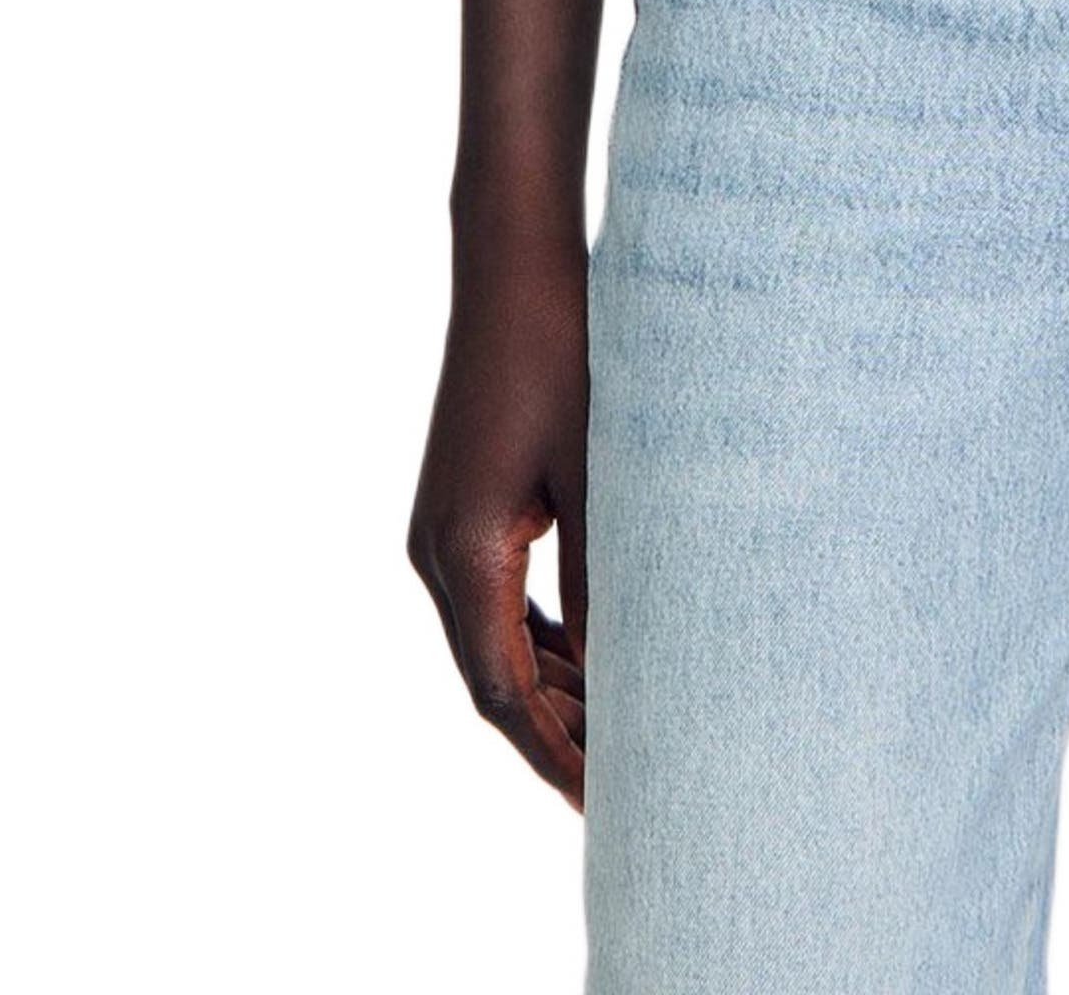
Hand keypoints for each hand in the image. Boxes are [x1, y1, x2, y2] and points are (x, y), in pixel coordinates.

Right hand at [406, 230, 590, 807]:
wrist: (513, 261)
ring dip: (551, 691)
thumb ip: (608, 576)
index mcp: (463, 556)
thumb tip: (632, 675)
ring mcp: (443, 530)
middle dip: (557, 738)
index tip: (609, 806)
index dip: (556, 757)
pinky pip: (497, 601)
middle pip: (496, 683)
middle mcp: (437, 554)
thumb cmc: (561, 351)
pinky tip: (594, 658)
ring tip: (621, 736)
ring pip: (495, 645)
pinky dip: (541, 641)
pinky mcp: (462, 506)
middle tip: (628, 788)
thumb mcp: (597, 471)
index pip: (506, 697)